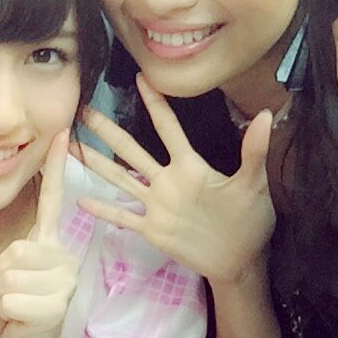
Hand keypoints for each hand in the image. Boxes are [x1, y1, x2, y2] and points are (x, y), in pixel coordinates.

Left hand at [0, 130, 77, 337]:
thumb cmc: (10, 307)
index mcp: (47, 242)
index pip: (52, 199)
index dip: (56, 167)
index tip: (61, 133)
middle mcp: (63, 254)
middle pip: (12, 251)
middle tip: (9, 293)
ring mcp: (65, 279)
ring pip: (9, 277)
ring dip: (1, 297)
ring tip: (14, 306)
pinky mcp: (59, 304)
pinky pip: (12, 300)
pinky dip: (6, 314)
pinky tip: (19, 321)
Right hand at [73, 74, 274, 285]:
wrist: (241, 259)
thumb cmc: (250, 219)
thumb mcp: (254, 184)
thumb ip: (254, 151)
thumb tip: (267, 115)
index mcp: (190, 166)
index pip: (168, 128)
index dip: (155, 103)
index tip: (141, 78)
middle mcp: (167, 180)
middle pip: (131, 149)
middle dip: (108, 130)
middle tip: (83, 109)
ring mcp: (157, 204)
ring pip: (120, 178)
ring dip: (96, 163)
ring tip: (70, 146)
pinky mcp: (153, 229)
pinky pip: (124, 217)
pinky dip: (103, 210)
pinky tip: (81, 201)